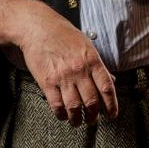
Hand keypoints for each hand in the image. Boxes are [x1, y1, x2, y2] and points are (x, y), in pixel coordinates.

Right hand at [16, 4, 117, 127]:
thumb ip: (97, 64)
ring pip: (75, 108)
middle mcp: (79, 70)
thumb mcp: (85, 44)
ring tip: (77, 121)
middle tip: (92, 119)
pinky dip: (61, 115)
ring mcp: (63, 77)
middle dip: (94, 116)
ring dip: (77, 119)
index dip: (112, 105)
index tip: (112, 114)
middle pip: (92, 102)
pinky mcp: (47, 81)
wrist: (37, 26)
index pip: (107, 88)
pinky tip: (63, 114)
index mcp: (91, 59)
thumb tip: (110, 80)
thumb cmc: (61, 33)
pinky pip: (57, 106)